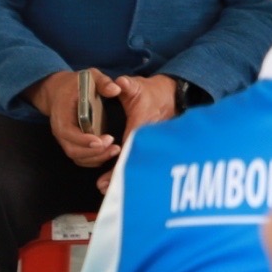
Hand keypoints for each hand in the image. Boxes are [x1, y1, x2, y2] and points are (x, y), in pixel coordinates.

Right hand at [27, 69, 119, 170]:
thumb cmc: (76, 84)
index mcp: (62, 114)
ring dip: (97, 158)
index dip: (83, 140)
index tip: (100, 141)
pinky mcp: (74, 143)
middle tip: (113, 146)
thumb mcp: (90, 76)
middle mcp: (61, 130)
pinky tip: (110, 153)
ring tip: (115, 150)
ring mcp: (66, 139)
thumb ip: (102, 82)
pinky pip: (82, 158)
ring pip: (78, 157)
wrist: (59, 91)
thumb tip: (116, 89)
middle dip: (93, 152)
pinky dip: (96, 159)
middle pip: (73, 150)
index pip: (67, 132)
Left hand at [86, 75, 180, 191]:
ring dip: (121, 176)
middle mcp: (146, 138)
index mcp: (141, 125)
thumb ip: (128, 86)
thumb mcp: (137, 86)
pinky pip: (136, 161)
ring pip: (136, 164)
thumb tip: (120, 83)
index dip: (120, 159)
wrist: (167, 97)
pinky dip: (126, 172)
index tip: (109, 172)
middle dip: (119, 175)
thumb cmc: (150, 93)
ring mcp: (148, 145)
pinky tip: (113, 183)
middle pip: (133, 161)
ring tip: (105, 188)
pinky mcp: (146, 147)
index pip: (130, 145)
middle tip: (103, 186)